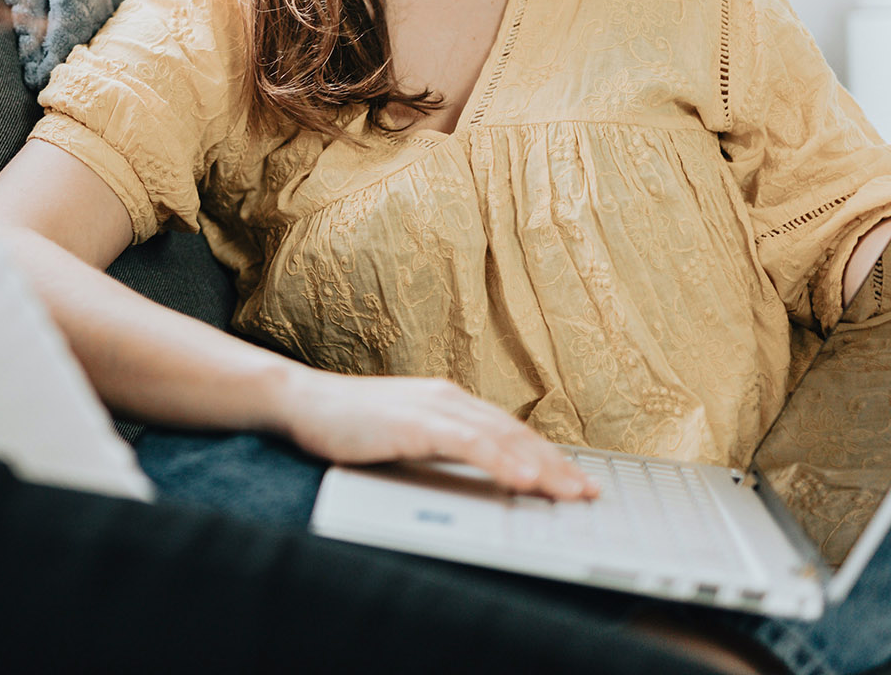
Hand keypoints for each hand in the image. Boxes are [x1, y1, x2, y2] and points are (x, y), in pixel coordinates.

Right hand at [272, 365, 597, 500]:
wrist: (301, 402)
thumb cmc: (345, 423)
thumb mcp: (402, 434)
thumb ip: (437, 445)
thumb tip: (472, 471)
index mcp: (447, 401)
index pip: (508, 430)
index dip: (545, 455)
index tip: (574, 479)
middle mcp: (449, 399)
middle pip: (515, 433)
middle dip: (556, 464)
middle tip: (589, 492)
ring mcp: (433, 408)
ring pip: (501, 438)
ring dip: (541, 466)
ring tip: (570, 491)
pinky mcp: (416, 423)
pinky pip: (469, 444)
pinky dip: (501, 461)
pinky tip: (523, 479)